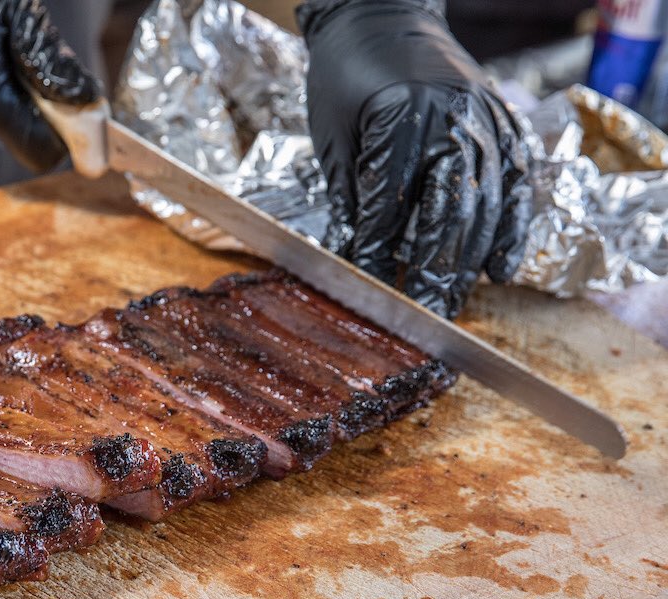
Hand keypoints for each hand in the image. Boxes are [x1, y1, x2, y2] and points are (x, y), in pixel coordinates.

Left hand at [298, 0, 532, 317]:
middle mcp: (452, 120)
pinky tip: (500, 268)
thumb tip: (356, 262)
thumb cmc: (344, 77)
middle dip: (435, 271)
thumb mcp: (333, 137)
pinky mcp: (502, 125)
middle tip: (424, 317)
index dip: (379, 253)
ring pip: (487, 204)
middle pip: (449, 212)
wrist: (382, 16)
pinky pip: (517, 185)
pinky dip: (512, 230)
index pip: (391, 204)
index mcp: (399, 119)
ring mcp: (485, 122)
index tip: (370, 292)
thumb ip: (351, 198)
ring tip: (452, 305)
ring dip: (470, 262)